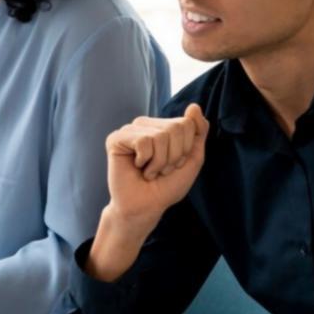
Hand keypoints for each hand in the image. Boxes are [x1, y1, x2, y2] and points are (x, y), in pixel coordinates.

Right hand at [84, 104, 209, 281]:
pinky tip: (137, 167)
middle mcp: (145, 125)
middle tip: (161, 170)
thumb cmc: (166, 186)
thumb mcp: (192, 159)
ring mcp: (129, 130)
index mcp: (162, 126)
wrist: (145, 207)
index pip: (187, 123)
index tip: (174, 164)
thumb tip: (193, 105)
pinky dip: (145, 160)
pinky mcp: (116, 139)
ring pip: (160, 135)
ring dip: (160, 162)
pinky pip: (143, 141)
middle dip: (174, 156)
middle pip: (175, 128)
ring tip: (150, 171)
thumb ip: (198, 131)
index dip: (186, 149)